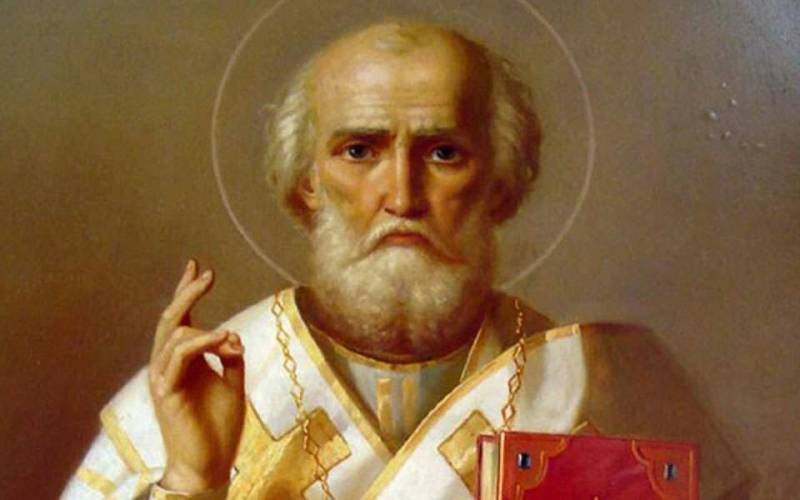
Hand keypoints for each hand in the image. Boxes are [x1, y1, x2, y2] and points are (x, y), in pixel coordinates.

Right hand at [148, 260, 245, 492]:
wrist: (209, 463)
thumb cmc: (218, 426)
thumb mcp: (233, 383)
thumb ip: (231, 356)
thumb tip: (232, 335)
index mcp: (184, 361)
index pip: (182, 319)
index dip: (186, 291)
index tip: (197, 266)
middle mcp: (169, 365)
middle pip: (171, 319)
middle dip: (187, 293)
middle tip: (207, 274)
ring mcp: (164, 378)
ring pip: (174, 335)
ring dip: (205, 328)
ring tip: (228, 337)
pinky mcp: (166, 392)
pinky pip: (179, 357)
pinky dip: (201, 342)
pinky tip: (221, 339)